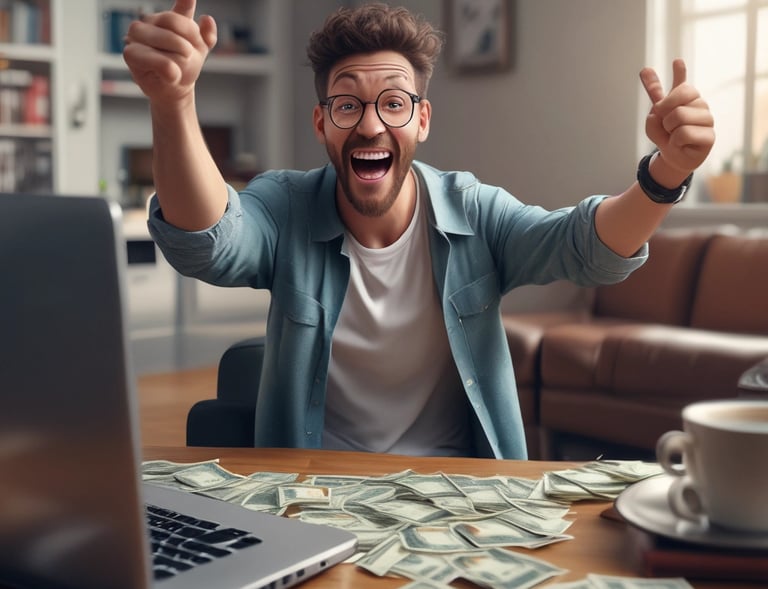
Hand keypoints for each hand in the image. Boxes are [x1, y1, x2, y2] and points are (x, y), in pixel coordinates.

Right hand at [122, 0, 216, 102]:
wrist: (174, 89)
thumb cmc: (184, 67)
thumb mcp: (200, 51)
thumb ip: (207, 35)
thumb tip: (207, 19)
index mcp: (169, 18)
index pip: (182, 7)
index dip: (186, 4)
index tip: (190, 0)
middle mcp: (150, 21)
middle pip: (171, 20)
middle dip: (186, 43)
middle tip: (188, 58)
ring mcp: (136, 35)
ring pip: (163, 37)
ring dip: (178, 57)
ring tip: (178, 69)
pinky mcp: (130, 52)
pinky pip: (150, 57)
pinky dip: (166, 67)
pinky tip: (172, 75)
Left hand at [640, 59, 714, 176]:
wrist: (672, 158)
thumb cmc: (665, 135)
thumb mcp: (654, 114)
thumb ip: (653, 92)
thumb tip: (645, 69)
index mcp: (689, 96)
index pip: (682, 85)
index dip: (668, 94)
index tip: (663, 99)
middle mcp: (700, 104)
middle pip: (678, 97)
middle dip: (664, 114)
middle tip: (668, 127)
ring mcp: (708, 119)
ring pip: (679, 116)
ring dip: (669, 129)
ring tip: (676, 136)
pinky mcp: (710, 136)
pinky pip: (684, 133)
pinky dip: (676, 141)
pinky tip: (682, 144)